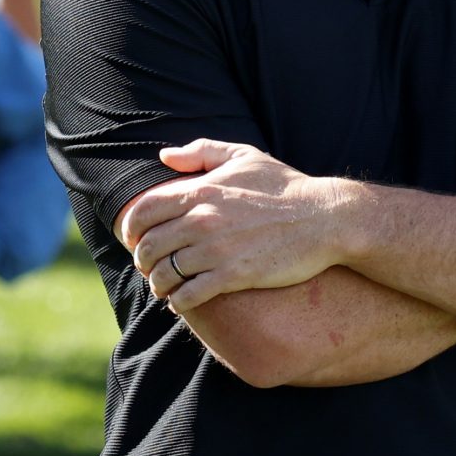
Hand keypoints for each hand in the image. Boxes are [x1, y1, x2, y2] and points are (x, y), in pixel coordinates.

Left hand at [117, 140, 349, 314]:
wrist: (324, 218)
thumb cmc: (285, 186)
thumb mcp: (245, 156)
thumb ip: (202, 152)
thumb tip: (166, 156)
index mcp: (201, 191)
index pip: (144, 211)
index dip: (131, 229)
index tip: (134, 240)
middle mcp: (203, 220)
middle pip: (149, 246)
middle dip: (143, 260)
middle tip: (150, 268)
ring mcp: (217, 250)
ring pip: (165, 274)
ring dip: (159, 285)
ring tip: (165, 288)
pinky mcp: (234, 276)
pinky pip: (189, 295)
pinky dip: (178, 302)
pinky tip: (182, 302)